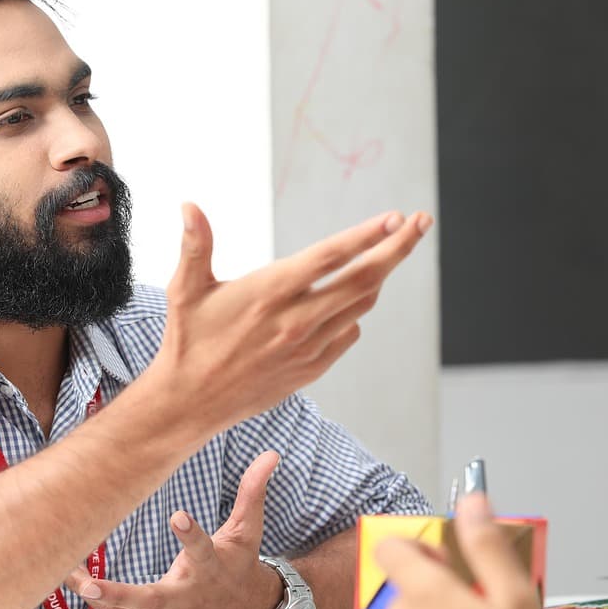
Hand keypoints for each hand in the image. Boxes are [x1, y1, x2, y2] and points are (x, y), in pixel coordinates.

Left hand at [64, 451, 282, 608]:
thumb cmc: (240, 566)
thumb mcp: (248, 531)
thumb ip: (252, 494)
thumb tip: (270, 455)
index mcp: (211, 568)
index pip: (202, 550)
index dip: (191, 534)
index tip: (177, 515)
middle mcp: (187, 596)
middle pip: (151, 599)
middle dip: (119, 595)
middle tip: (90, 584)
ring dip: (96, 596)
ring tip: (66, 574)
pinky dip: (99, 603)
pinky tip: (74, 583)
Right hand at [148, 203, 430, 432]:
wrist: (191, 403)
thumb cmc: (187, 341)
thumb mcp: (186, 290)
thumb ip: (195, 245)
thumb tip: (189, 205)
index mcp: (269, 292)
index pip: (330, 256)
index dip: (367, 235)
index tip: (396, 218)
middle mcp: (295, 320)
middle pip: (363, 279)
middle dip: (397, 248)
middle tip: (421, 223)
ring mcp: (308, 347)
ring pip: (360, 306)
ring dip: (379, 276)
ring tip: (389, 252)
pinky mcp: (311, 369)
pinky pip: (348, 334)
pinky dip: (354, 313)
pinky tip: (349, 300)